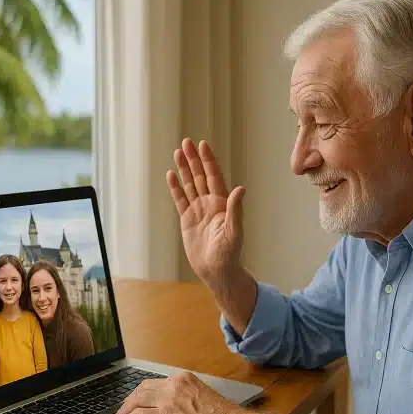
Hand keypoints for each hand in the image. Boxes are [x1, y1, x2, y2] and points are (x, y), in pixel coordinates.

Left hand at [112, 371, 240, 413]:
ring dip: (125, 410)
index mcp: (184, 379)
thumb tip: (172, 410)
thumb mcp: (201, 398)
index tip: (137, 400)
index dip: (142, 393)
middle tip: (123, 410)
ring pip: (136, 399)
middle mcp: (174, 385)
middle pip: (142, 388)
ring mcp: (168, 399)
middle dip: (130, 400)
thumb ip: (184, 399)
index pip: (156, 383)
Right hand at [166, 138, 245, 289]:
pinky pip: (180, 200)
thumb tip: (240, 189)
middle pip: (200, 176)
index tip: (203, 145)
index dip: (208, 161)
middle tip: (186, 142)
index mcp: (223, 204)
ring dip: (184, 169)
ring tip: (178, 152)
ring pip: (190, 185)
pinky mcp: (188, 219)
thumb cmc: (229, 253)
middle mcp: (210, 203)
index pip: (214, 177)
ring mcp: (198, 210)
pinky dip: (176, 187)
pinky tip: (171, 175)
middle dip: (194, 159)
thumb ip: (236, 210)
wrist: (217, 271)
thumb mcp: (234, 231)